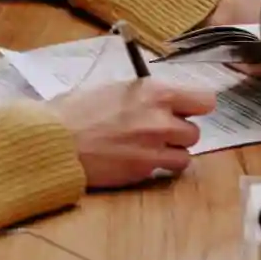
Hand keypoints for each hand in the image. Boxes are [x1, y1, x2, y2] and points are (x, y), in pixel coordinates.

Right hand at [49, 78, 216, 187]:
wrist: (56, 140)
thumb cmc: (75, 110)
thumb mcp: (112, 89)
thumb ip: (141, 95)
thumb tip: (156, 100)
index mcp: (154, 92)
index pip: (204, 101)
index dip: (195, 107)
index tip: (184, 110)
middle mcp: (161, 119)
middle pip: (194, 131)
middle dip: (178, 132)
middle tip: (157, 132)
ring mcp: (154, 147)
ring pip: (185, 154)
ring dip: (171, 152)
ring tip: (148, 148)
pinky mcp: (144, 170)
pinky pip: (167, 170)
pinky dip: (158, 167)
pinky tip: (138, 160)